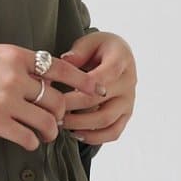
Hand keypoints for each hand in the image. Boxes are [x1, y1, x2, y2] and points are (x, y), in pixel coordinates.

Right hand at [0, 43, 105, 151]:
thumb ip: (12, 63)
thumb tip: (32, 74)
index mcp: (16, 55)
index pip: (60, 68)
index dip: (82, 81)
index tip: (96, 89)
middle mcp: (16, 77)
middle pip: (56, 99)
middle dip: (61, 112)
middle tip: (57, 119)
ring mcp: (6, 101)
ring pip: (46, 121)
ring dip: (51, 131)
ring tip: (47, 134)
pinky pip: (26, 137)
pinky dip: (32, 142)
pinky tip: (30, 143)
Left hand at [56, 32, 134, 146]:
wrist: (118, 58)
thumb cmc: (100, 50)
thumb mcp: (89, 42)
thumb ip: (78, 52)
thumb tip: (65, 61)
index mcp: (121, 59)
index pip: (104, 75)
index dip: (82, 86)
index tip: (59, 92)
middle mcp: (129, 82)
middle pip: (100, 100)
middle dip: (72, 107)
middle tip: (51, 110)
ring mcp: (129, 101)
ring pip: (105, 120)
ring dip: (80, 125)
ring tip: (59, 123)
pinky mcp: (126, 115)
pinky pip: (113, 133)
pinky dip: (94, 138)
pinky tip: (76, 134)